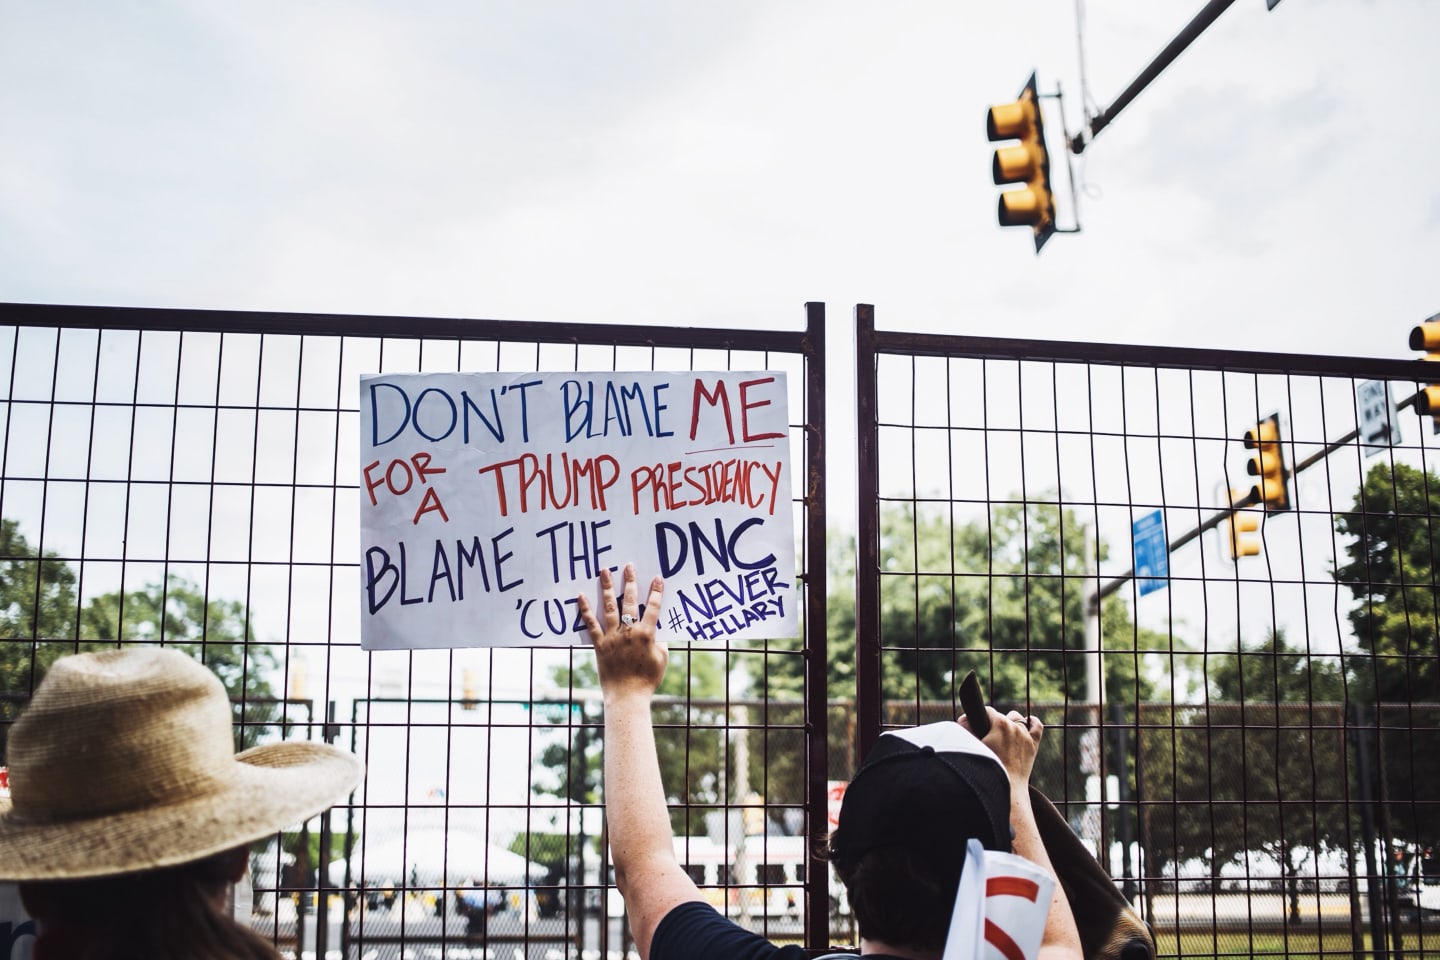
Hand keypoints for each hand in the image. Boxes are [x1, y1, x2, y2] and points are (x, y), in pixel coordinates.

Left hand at [578, 563, 666, 700]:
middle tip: (629, 566)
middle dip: (630, 582)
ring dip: (607, 588)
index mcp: (647, 634)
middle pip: (630, 602)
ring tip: (603, 571)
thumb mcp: (661, 660)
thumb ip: (660, 643)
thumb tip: (656, 632)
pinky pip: (591, 625)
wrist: (627, 697)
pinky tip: (581, 596)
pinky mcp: (600, 645)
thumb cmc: (647, 680)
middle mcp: (629, 632)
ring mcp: (613, 637)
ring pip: (609, 607)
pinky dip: (585, 610)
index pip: (653, 608)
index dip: (656, 592)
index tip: (657, 578)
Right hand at [962, 706, 1042, 786]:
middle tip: (981, 735)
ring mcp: (1025, 736)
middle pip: (1001, 715)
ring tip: (1000, 734)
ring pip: (1017, 719)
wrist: (1007, 790)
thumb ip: (967, 730)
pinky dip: (1032, 722)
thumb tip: (964, 720)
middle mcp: (1015, 727)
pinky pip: (1036, 726)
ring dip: (1009, 722)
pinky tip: (1027, 721)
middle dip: (990, 722)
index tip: (967, 724)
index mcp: (1000, 724)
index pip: (987, 711)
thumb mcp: (974, 746)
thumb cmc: (987, 769)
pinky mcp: (1033, 746)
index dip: (975, 717)